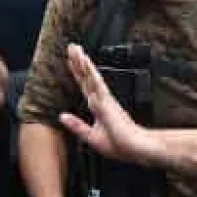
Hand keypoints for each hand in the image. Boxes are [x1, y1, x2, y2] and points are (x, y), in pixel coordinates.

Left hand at [59, 44, 147, 162]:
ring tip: (75, 49)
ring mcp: (104, 99)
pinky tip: (85, 62)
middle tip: (71, 47)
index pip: (84, 86)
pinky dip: (91, 72)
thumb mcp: (91, 137)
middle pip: (86, 77)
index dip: (77, 73)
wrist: (135, 150)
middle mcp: (100, 100)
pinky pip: (97, 83)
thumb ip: (77, 126)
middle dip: (78, 62)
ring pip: (90, 76)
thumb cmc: (119, 145)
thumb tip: (61, 116)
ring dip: (82, 62)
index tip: (71, 61)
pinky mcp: (108, 101)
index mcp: (97, 107)